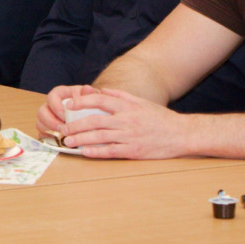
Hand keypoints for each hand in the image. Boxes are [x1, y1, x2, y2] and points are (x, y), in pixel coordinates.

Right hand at [35, 85, 98, 137]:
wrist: (92, 114)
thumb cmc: (90, 104)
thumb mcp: (92, 97)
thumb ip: (89, 93)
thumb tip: (87, 88)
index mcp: (60, 94)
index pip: (51, 97)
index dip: (56, 107)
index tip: (65, 116)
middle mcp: (51, 105)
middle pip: (41, 111)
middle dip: (50, 121)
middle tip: (62, 129)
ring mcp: (48, 117)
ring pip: (40, 122)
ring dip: (49, 130)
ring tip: (62, 136)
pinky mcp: (48, 128)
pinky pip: (42, 133)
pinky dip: (49, 138)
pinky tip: (59, 141)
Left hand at [58, 88, 190, 159]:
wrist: (182, 133)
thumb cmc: (160, 117)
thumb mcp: (140, 102)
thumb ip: (120, 96)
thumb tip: (101, 91)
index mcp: (127, 106)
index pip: (99, 101)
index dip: (81, 102)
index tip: (68, 105)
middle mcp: (126, 120)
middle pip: (95, 121)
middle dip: (76, 124)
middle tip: (62, 128)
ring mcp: (130, 136)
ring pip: (100, 137)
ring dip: (82, 139)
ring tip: (68, 141)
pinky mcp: (134, 151)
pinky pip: (112, 151)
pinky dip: (97, 152)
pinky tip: (85, 152)